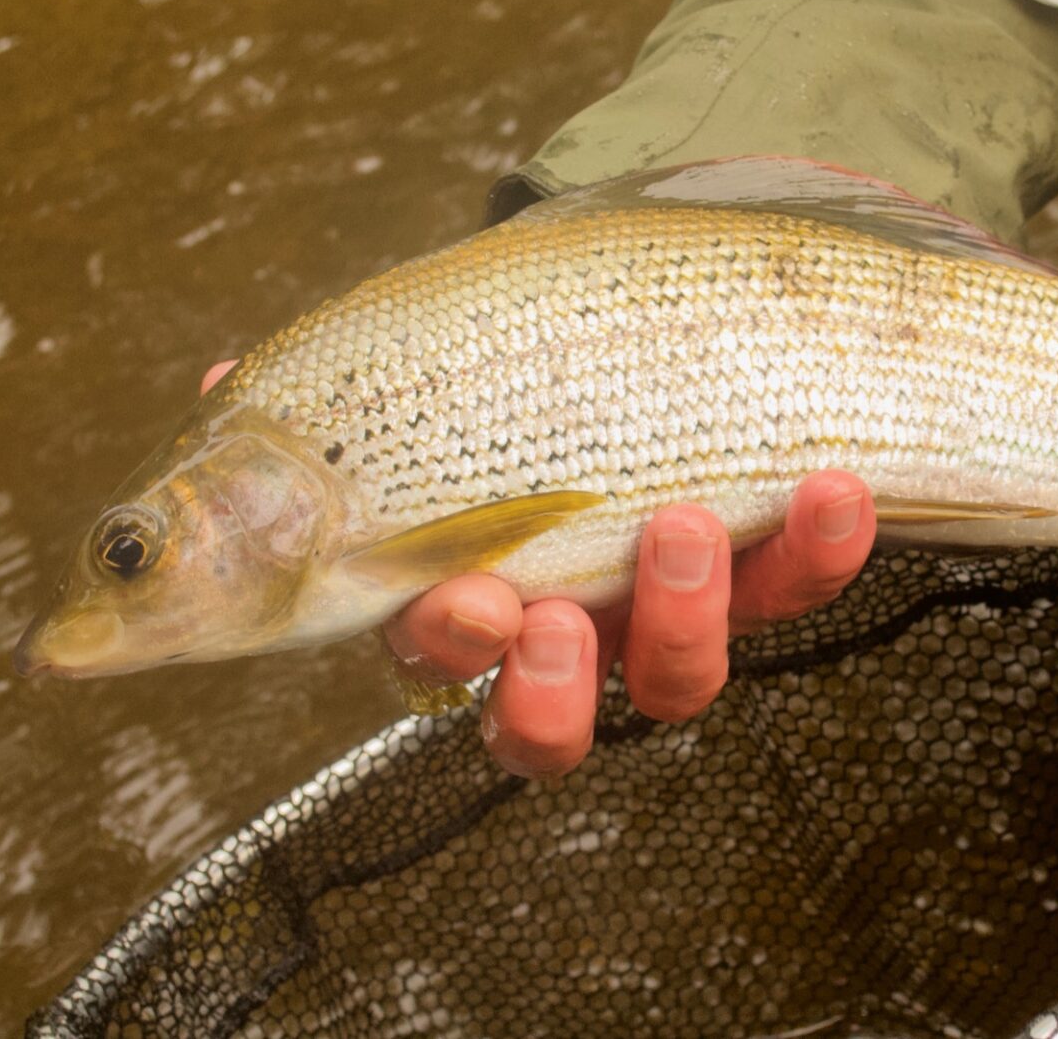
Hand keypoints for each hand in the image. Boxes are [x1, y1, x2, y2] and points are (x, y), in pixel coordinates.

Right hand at [200, 362, 876, 776]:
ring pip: (680, 674)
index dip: (454, 654)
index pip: (446, 668)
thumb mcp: (428, 378)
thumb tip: (225, 377)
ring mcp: (670, 608)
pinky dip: (820, 547)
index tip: (467, 602)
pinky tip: (833, 488)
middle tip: (552, 614)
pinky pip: (798, 585)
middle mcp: (571, 630)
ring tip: (685, 526)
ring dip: (684, 613)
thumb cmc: (518, 378)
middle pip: (556, 719)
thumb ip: (341, 390)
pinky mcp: (768, 567)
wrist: (658, 338)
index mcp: (474, 598)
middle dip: (553, 687)